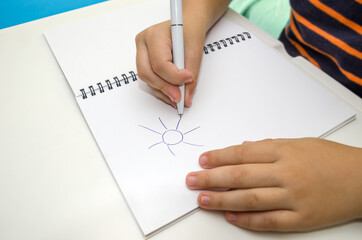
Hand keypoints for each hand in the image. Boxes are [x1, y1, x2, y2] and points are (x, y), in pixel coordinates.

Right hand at [135, 20, 203, 107]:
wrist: (187, 25)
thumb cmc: (190, 31)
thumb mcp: (195, 50)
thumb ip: (191, 74)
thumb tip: (186, 97)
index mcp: (154, 35)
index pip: (159, 63)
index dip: (174, 76)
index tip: (188, 80)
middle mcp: (143, 43)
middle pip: (147, 73)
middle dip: (165, 88)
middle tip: (179, 98)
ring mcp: (141, 53)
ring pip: (147, 79)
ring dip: (163, 91)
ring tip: (178, 98)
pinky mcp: (144, 62)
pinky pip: (149, 80)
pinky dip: (161, 89)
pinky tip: (172, 93)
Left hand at [186, 138, 361, 230]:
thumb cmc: (330, 158)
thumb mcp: (299, 143)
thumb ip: (268, 147)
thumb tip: (242, 148)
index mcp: (284, 151)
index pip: (242, 153)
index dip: (219, 157)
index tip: (202, 160)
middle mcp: (286, 173)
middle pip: (239, 176)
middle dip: (210, 178)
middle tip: (191, 180)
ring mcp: (293, 197)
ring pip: (249, 199)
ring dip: (221, 200)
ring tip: (202, 199)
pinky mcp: (301, 219)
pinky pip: (268, 221)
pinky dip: (247, 220)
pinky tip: (230, 217)